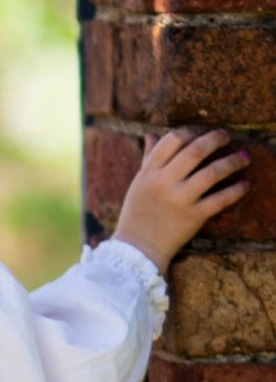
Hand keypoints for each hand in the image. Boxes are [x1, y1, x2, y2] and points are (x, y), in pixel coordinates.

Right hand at [113, 128, 248, 270]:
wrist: (137, 249)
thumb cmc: (137, 214)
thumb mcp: (138, 183)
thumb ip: (148, 159)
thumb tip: (151, 135)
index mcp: (149, 172)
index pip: (172, 140)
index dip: (190, 132)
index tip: (200, 132)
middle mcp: (164, 183)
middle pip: (195, 151)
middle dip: (215, 139)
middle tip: (226, 136)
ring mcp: (179, 200)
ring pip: (211, 173)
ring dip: (232, 162)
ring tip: (244, 157)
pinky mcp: (193, 217)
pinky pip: (220, 200)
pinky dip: (236, 191)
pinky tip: (245, 184)